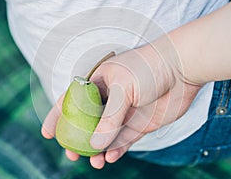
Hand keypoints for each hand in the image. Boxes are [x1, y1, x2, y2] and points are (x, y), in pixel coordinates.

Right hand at [41, 36, 202, 168]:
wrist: (182, 68)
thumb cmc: (149, 68)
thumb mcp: (123, 88)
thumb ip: (109, 117)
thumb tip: (95, 145)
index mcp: (99, 82)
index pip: (72, 100)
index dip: (58, 116)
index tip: (48, 133)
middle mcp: (110, 98)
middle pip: (87, 123)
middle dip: (77, 140)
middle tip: (71, 154)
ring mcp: (124, 112)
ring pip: (105, 135)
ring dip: (97, 150)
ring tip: (93, 162)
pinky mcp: (140, 123)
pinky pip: (124, 140)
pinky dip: (116, 151)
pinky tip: (109, 158)